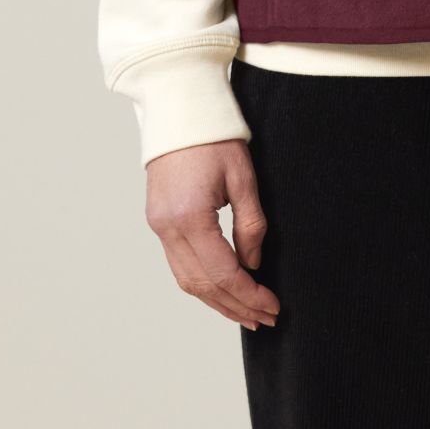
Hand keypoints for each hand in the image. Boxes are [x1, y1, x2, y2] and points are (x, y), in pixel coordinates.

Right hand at [144, 139, 281, 330]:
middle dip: (235, 306)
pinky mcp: (157, 221)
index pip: (223, 273)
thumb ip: (251, 224)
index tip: (272, 307)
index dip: (249, 295)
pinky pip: (179, 264)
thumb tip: (254, 264)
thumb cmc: (215, 136)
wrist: (178, 109)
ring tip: (246, 313)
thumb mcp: (243, 176)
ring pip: (187, 280)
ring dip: (217, 301)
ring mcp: (158, 226)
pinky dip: (202, 283)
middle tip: (264, 319)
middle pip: (202, 285)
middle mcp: (168, 228)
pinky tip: (222, 289)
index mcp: (191, 217)